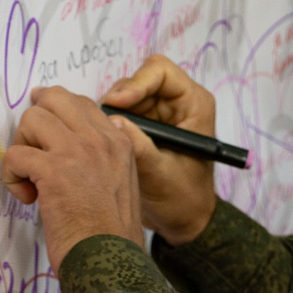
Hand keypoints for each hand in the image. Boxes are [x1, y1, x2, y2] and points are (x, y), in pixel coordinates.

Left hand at [0, 86, 144, 268]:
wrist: (112, 262)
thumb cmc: (112, 235)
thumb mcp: (123, 185)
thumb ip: (107, 157)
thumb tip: (89, 135)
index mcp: (120, 143)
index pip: (82, 103)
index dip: (54, 110)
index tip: (40, 129)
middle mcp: (101, 140)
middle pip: (54, 99)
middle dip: (34, 124)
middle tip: (31, 153)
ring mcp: (78, 152)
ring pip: (31, 120)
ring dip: (22, 148)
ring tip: (30, 179)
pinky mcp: (54, 171)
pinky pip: (15, 155)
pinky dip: (12, 177)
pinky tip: (28, 198)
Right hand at [100, 55, 219, 243]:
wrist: (182, 221)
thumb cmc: (184, 199)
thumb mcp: (162, 175)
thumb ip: (140, 148)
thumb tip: (114, 121)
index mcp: (193, 105)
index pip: (160, 71)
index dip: (136, 83)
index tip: (118, 104)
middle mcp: (174, 103)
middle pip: (136, 80)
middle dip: (117, 100)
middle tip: (101, 123)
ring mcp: (156, 113)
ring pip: (123, 96)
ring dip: (109, 113)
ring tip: (100, 137)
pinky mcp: (141, 126)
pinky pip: (117, 113)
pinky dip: (106, 123)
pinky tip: (100, 142)